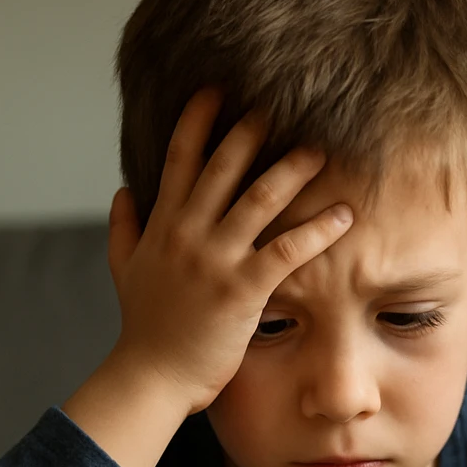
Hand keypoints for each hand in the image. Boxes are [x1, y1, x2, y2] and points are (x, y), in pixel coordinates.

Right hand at [104, 87, 353, 415]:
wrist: (151, 376)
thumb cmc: (144, 327)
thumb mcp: (124, 270)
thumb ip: (124, 227)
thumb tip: (122, 191)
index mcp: (162, 224)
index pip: (179, 159)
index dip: (197, 121)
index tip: (215, 90)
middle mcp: (187, 233)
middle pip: (223, 168)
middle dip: (251, 131)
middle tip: (281, 101)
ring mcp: (214, 260)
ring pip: (258, 200)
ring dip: (292, 170)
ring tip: (321, 148)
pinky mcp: (241, 291)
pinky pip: (287, 251)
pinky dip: (317, 230)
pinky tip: (343, 215)